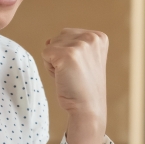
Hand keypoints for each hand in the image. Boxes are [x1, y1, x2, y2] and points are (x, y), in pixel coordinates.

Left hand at [42, 29, 107, 143]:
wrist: (88, 108)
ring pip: (50, 45)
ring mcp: (80, 45)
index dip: (68, 53)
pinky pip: (45, 54)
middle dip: (60, 55)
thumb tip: (48, 40)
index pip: (68, 35)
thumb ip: (69, 44)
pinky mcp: (67, 54)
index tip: (81, 68)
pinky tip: (63, 77)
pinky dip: (49, 68)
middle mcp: (92, 38)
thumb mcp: (83, 59)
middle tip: (74, 73)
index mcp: (99, 37)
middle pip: (58, 38)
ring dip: (54, 62)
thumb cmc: (82, 86)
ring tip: (69, 75)